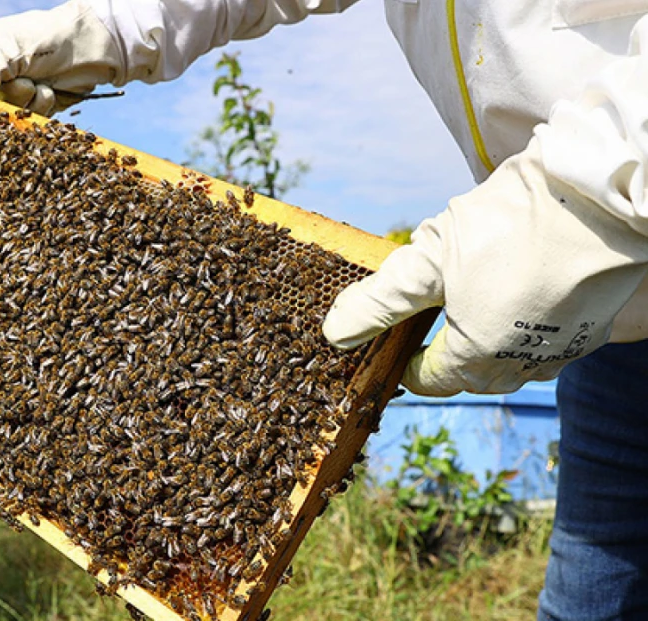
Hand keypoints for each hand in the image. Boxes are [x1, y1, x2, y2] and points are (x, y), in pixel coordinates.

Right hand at [0, 0, 122, 119]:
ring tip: (37, 84)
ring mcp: (9, 91)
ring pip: (0, 118)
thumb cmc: (43, 38)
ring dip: (21, 104)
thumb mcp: (2, 54)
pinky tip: (50, 90)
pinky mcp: (31, 106)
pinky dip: (38, 109)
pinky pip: (24, 121)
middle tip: (16, 87)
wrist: (92, 45)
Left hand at [322, 138, 647, 396]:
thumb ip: (380, 302)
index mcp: (475, 359)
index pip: (426, 380)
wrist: (602, 197)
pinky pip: (542, 342)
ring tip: (467, 297)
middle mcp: (520, 368)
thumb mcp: (428, 261)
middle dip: (441, 351)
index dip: (402, 360)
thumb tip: (335, 334)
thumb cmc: (510, 227)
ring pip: (507, 361)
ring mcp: (561, 351)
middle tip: (425, 315)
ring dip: (482, 340)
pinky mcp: (591, 330)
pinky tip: (512, 292)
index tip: (391, 336)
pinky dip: (521, 327)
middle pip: (467, 375)